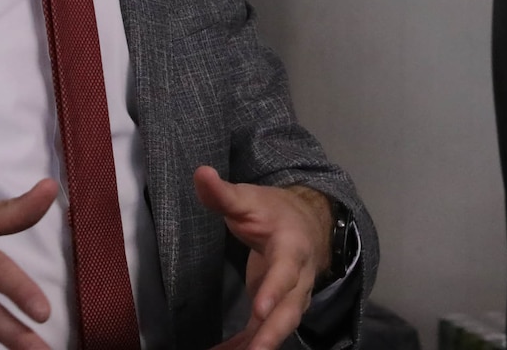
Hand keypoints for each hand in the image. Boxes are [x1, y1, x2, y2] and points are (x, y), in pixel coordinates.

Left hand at [193, 166, 332, 349]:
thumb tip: (200, 174)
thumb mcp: (250, 199)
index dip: (274, 290)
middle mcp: (298, 279)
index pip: (285, 271)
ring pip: (280, 328)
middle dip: (272, 334)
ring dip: (260, 346)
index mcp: (292, 248)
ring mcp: (290, 298)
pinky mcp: (276, 311)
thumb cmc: (274, 212)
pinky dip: (243, 347)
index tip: (258, 309)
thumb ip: (224, 194)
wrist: (306, 224)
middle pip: (290, 311)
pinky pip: (262, 334)